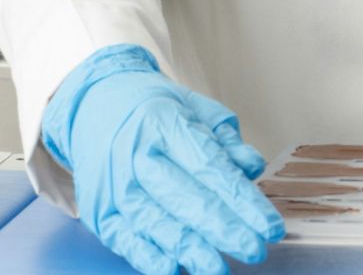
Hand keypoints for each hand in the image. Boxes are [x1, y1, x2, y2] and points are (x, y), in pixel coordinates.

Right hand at [43, 45, 282, 274]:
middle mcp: (135, 153)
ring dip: (190, 248)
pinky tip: (172, 268)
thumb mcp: (192, 107)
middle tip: (254, 250)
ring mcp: (114, 183)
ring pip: (155, 221)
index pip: (210, 167)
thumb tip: (252, 168)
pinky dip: (147, 256)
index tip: (269, 226)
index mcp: (163, 122)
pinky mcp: (98, 209)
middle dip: (222, 228)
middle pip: (184, 197)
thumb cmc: (151, 110)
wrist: (92, 104)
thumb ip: (225, 140)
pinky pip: (123, 238)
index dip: (243, 200)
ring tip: (218, 268)